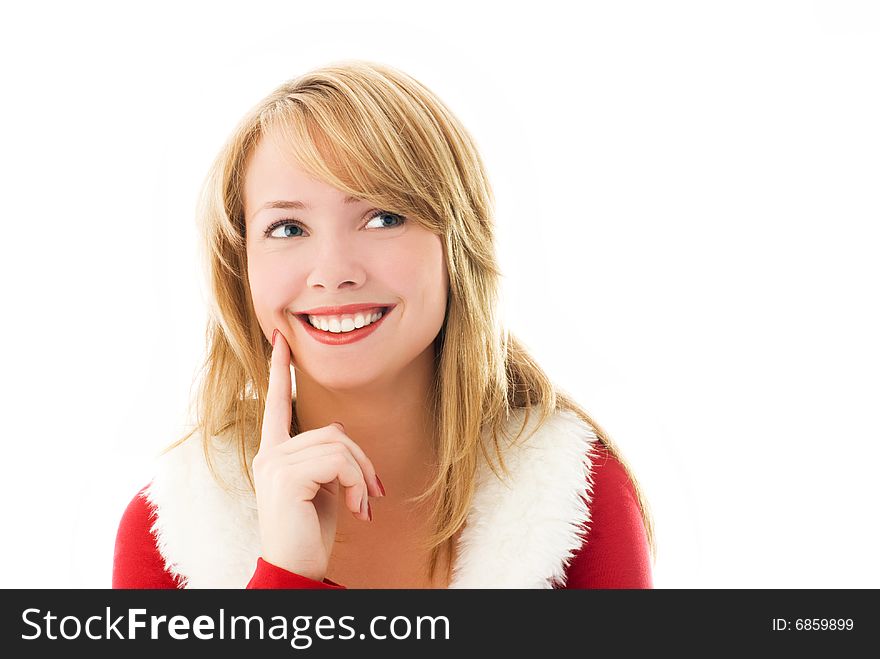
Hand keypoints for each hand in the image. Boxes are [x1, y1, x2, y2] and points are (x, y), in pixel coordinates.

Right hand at [252, 329, 384, 581]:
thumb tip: (342, 437)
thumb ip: (327, 457)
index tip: (280, 339)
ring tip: (363, 506)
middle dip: (361, 461)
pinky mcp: (285, 477)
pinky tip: (357, 510)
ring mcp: (274, 464)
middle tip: (373, 494)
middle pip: (332, 431)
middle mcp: (269, 455)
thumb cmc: (312, 532)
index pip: (275, 405)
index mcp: (275, 454)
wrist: (296, 569)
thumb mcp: (324, 487)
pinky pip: (338, 460)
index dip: (278, 371)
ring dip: (361, 476)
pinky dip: (356, 483)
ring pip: (339, 445)